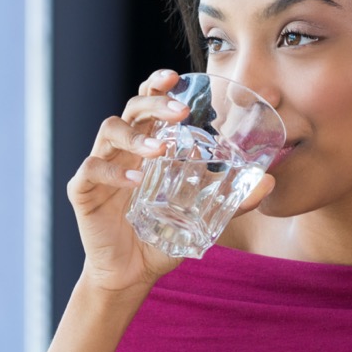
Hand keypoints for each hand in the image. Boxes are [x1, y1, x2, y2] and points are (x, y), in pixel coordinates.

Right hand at [66, 69, 272, 294]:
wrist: (132, 274)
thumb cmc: (162, 237)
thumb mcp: (202, 218)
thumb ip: (232, 200)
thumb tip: (269, 182)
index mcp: (146, 146)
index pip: (149, 104)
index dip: (158, 86)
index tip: (175, 77)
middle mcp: (122, 150)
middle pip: (131, 109)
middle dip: (154, 102)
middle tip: (180, 111)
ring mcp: (100, 167)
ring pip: (109, 131)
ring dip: (136, 136)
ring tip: (160, 150)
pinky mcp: (83, 191)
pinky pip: (92, 170)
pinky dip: (114, 173)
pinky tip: (136, 182)